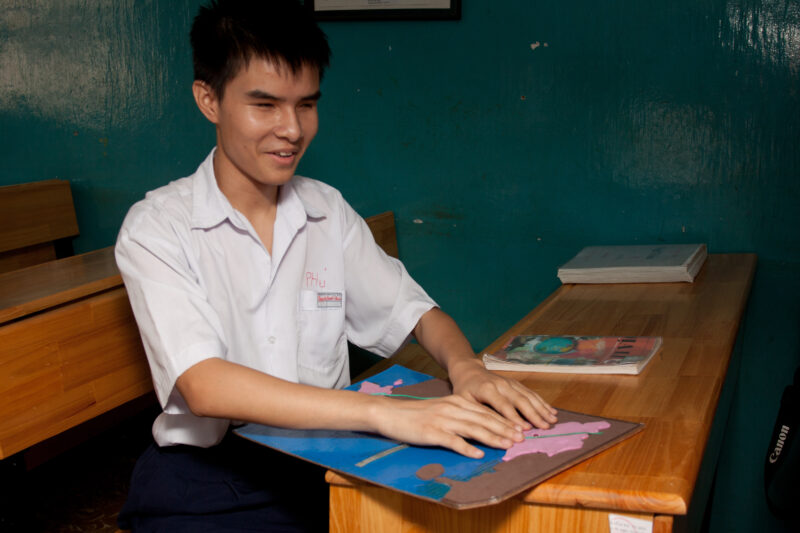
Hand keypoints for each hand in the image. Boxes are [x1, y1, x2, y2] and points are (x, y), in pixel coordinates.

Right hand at [371, 393, 527, 458]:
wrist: (391, 413)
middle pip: (483, 419)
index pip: (485, 411)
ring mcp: (443, 420)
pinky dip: (467, 448)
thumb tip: (480, 425)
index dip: (504, 420)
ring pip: (473, 429)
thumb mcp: (441, 408)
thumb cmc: (416, 414)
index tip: (519, 429)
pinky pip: (453, 441)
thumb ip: (460, 414)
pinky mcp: (432, 432)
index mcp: (456, 401)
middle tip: (520, 438)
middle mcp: (452, 408)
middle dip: (504, 429)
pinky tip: (478, 454)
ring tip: (507, 445)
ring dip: (492, 438)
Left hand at [448, 358, 557, 431]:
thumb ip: (477, 413)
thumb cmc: (465, 389)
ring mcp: (510, 382)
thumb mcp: (464, 401)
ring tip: (552, 420)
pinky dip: (542, 402)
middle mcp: (502, 384)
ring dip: (542, 408)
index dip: (514, 418)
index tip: (525, 431)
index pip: (503, 406)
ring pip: (528, 396)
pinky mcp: (515, 383)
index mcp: (487, 389)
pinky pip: (530, 393)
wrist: (469, 370)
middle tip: (545, 427)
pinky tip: (551, 410)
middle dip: (534, 415)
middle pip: (520, 400)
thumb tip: (490, 431)